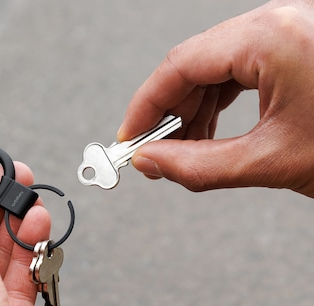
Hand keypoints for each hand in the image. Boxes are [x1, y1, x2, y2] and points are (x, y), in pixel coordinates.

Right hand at [119, 0, 313, 197]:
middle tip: (152, 150)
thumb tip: (152, 162)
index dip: (144, 107)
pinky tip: (213, 129)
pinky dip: (221, 98)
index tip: (128, 139)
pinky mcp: (300, 42)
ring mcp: (292, 28)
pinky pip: (243, 64)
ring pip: (217, 63)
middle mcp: (280, 22)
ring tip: (185, 147)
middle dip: (168, 109)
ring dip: (194, 107)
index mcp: (272, 38)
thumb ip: (198, 165)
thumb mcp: (273, 162)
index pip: (179, 65)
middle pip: (194, 61)